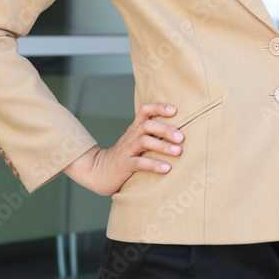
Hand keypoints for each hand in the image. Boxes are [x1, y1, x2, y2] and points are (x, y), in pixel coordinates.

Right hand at [62, 102, 183, 195]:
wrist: (97, 171)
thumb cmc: (123, 157)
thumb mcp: (135, 143)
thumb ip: (150, 136)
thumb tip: (177, 134)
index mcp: (134, 129)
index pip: (144, 110)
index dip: (159, 107)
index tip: (175, 111)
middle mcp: (130, 137)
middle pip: (147, 125)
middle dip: (166, 129)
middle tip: (182, 138)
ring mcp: (125, 150)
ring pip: (144, 141)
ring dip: (163, 146)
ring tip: (178, 152)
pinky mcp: (123, 165)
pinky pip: (139, 162)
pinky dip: (154, 164)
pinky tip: (167, 168)